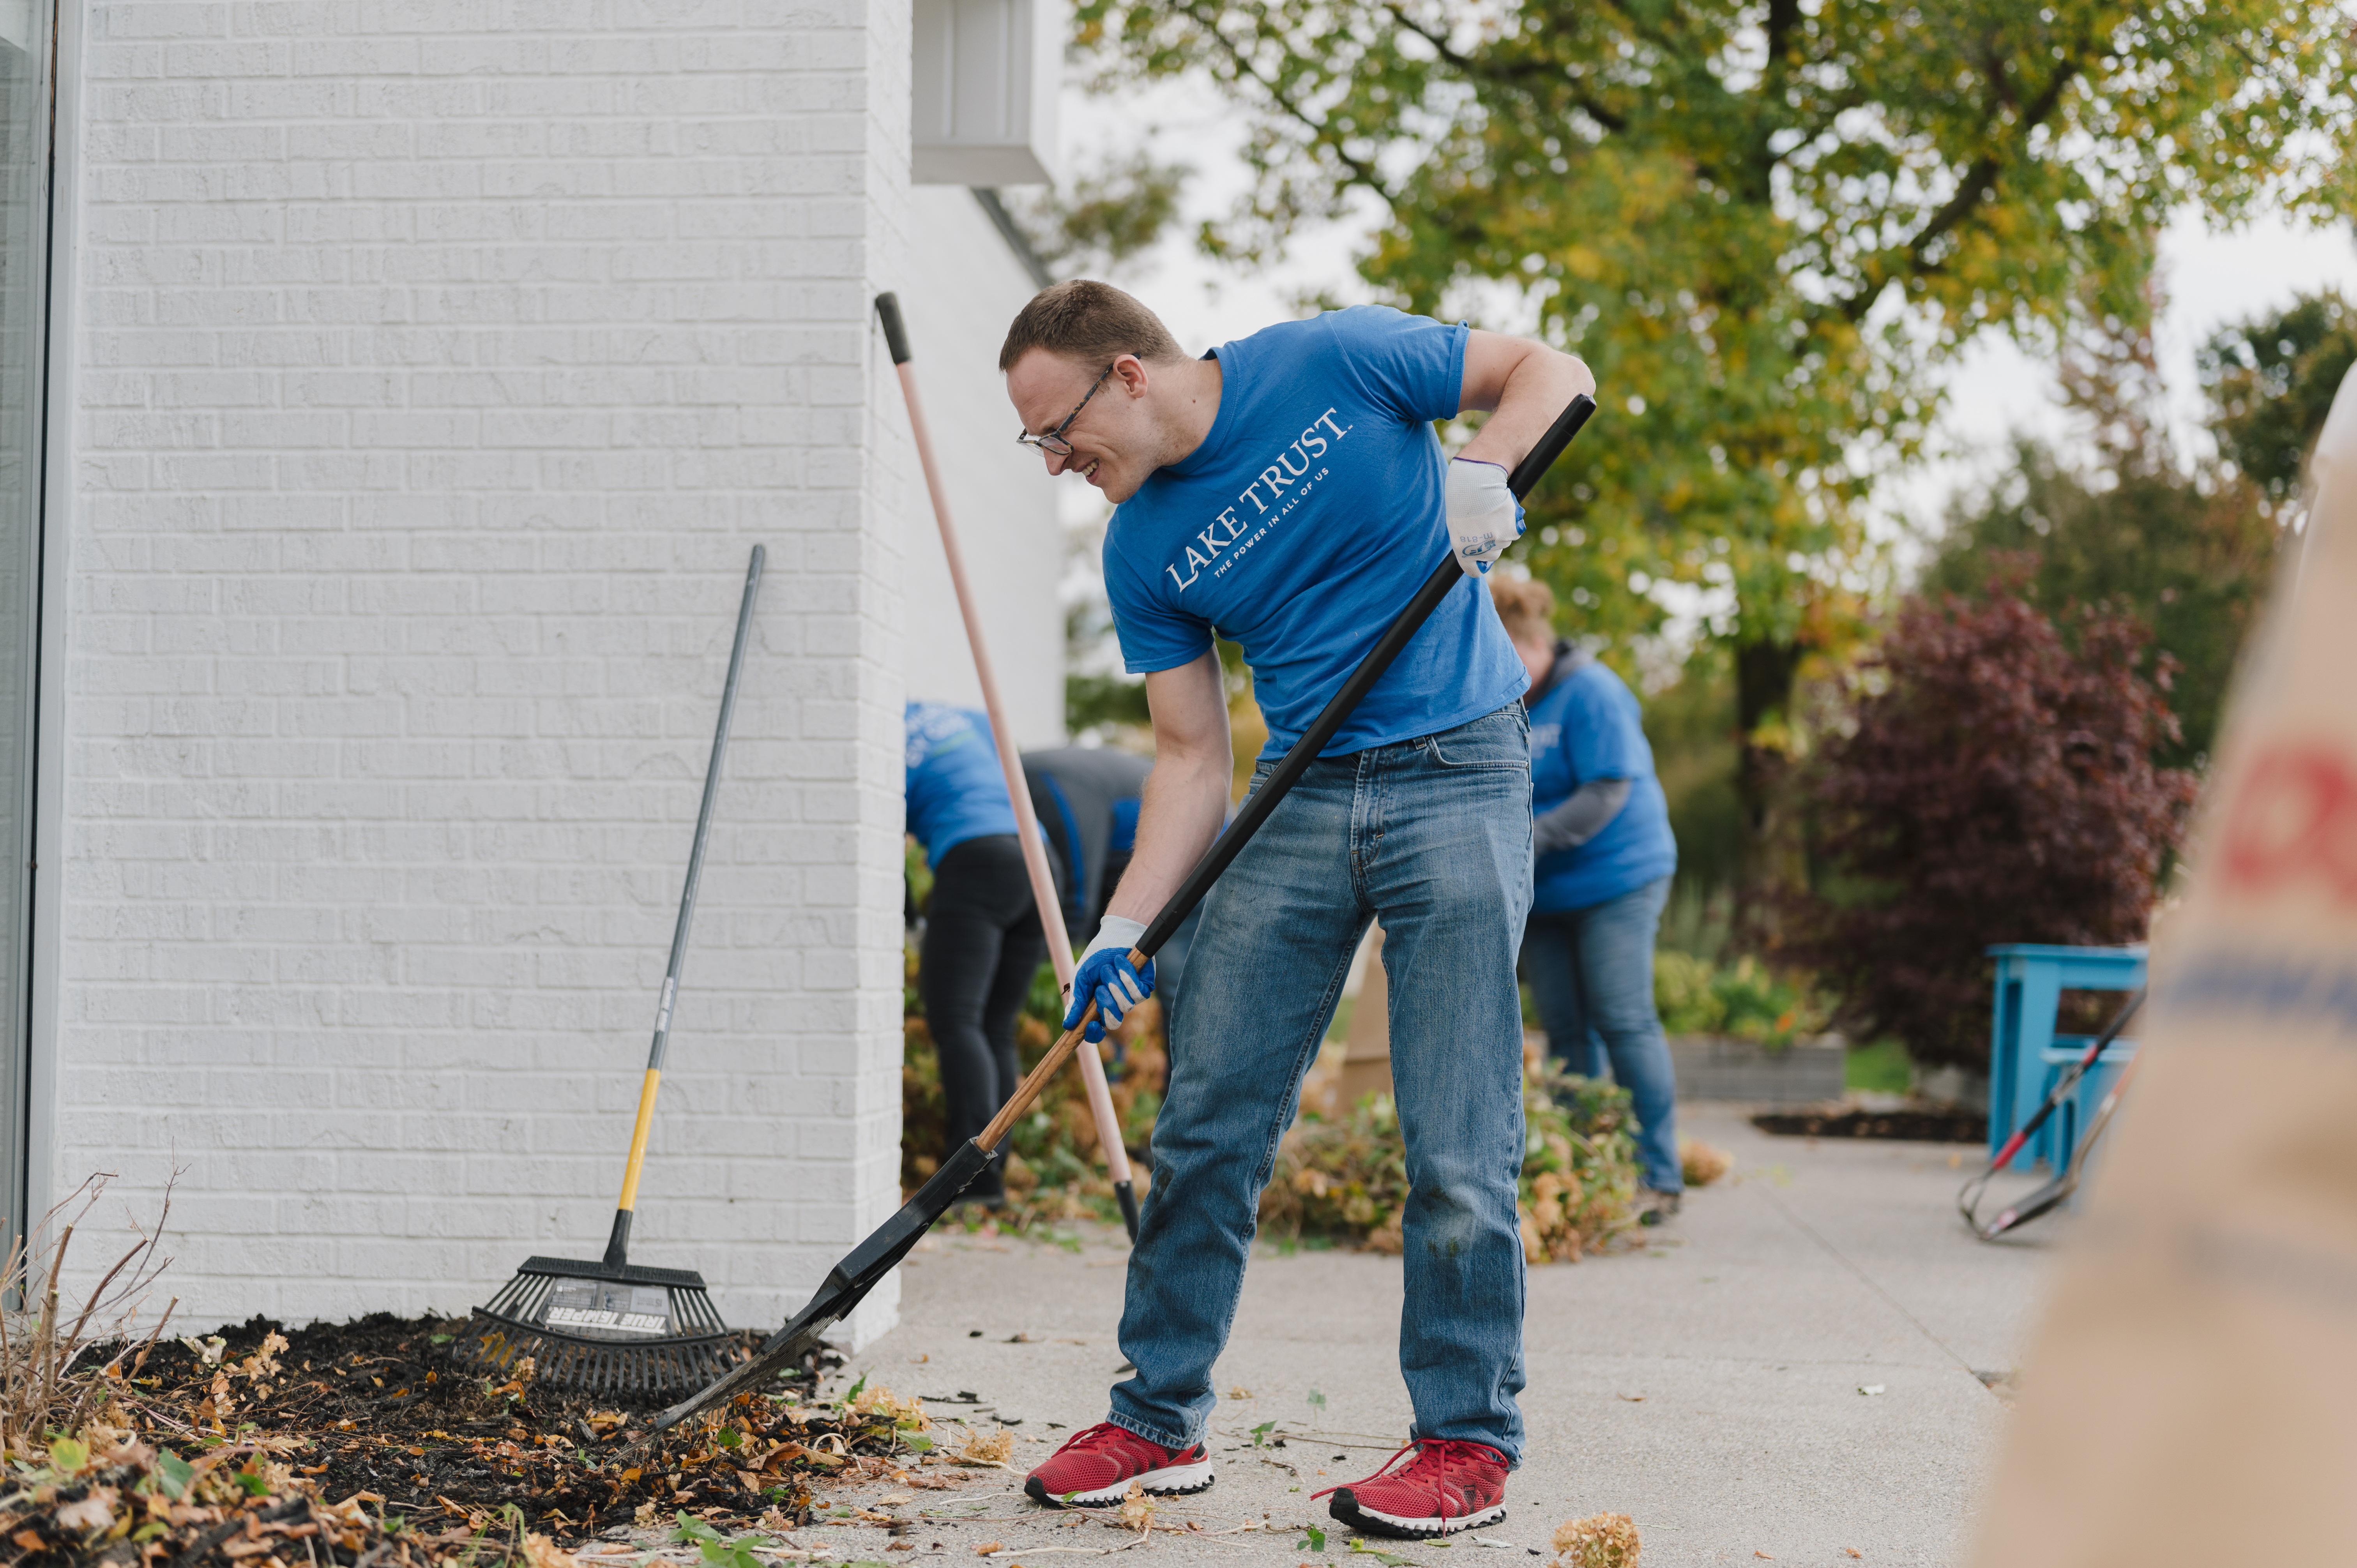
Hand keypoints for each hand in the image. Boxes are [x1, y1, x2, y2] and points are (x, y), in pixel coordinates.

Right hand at [1064, 916, 1153, 1042]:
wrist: (1116, 935)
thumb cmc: (1096, 956)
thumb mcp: (1081, 977)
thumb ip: (1077, 1000)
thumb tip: (1067, 1025)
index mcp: (1096, 1006)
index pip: (1096, 1031)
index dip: (1093, 1034)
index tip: (1090, 1025)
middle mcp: (1114, 1004)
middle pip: (1113, 1023)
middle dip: (1106, 1005)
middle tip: (1100, 988)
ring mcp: (1130, 997)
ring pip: (1125, 1006)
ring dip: (1114, 984)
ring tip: (1109, 967)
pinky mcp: (1144, 988)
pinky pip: (1137, 993)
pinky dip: (1127, 977)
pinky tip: (1121, 962)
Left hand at [1444, 457, 1523, 576]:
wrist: (1476, 479)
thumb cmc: (1464, 494)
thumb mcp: (1458, 520)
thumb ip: (1467, 536)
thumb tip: (1477, 543)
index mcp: (1461, 548)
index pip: (1473, 570)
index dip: (1478, 565)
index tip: (1481, 561)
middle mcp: (1479, 548)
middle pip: (1492, 554)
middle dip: (1492, 542)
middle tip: (1488, 523)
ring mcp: (1496, 541)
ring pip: (1504, 541)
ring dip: (1502, 529)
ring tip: (1494, 510)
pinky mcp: (1511, 531)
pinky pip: (1515, 530)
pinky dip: (1512, 521)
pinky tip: (1505, 508)